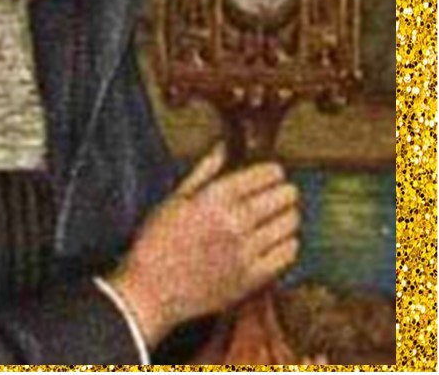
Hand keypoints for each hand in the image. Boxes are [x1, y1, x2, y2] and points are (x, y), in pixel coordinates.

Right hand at [107, 149, 301, 347]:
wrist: (147, 294)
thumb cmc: (155, 245)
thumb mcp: (174, 201)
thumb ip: (204, 171)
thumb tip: (224, 145)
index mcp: (215, 199)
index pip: (268, 173)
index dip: (272, 172)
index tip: (269, 177)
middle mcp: (235, 222)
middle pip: (286, 195)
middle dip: (283, 192)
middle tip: (275, 199)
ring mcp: (245, 251)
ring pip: (291, 223)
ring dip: (286, 218)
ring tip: (274, 222)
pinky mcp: (251, 278)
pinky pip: (288, 253)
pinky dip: (286, 245)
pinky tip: (273, 245)